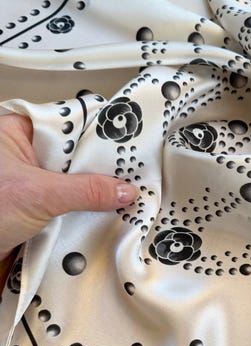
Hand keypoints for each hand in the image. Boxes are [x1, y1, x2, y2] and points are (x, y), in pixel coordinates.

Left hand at [0, 113, 136, 261]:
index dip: (101, 135)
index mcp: (18, 134)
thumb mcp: (38, 195)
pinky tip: (102, 214)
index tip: (129, 148)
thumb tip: (122, 190)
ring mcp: (35, 183)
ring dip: (95, 193)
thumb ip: (85, 191)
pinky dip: (85, 211)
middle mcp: (27, 156)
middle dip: (102, 169)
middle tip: (130, 176)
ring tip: (120, 197)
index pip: (71, 124)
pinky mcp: (40, 207)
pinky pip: (71, 203)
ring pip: (75, 181)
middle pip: (77, 155)